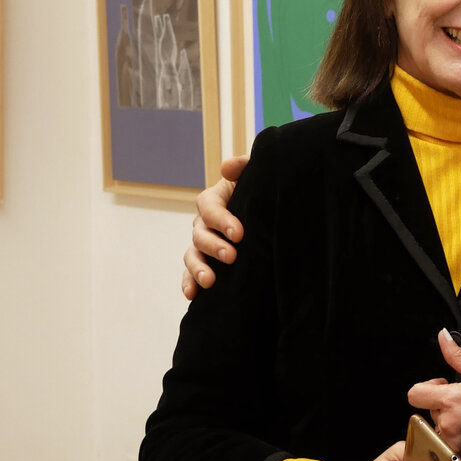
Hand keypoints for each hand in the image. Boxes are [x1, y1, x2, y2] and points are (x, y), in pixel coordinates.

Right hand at [180, 155, 249, 300]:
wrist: (271, 209)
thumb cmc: (262, 189)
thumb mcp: (256, 174)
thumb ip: (244, 165)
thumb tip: (228, 167)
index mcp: (215, 199)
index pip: (208, 206)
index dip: (220, 219)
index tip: (239, 234)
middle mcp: (205, 222)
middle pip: (199, 234)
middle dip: (214, 246)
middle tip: (231, 256)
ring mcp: (204, 243)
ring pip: (192, 255)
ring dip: (198, 268)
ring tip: (210, 281)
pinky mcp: (207, 261)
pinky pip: (191, 273)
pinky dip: (189, 283)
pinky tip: (193, 295)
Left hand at [407, 329, 460, 451]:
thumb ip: (458, 355)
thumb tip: (443, 336)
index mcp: (451, 400)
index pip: (415, 394)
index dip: (427, 388)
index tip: (442, 387)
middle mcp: (449, 425)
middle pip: (430, 413)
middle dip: (443, 407)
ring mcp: (454, 444)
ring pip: (440, 431)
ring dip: (451, 425)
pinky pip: (450, 448)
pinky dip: (460, 441)